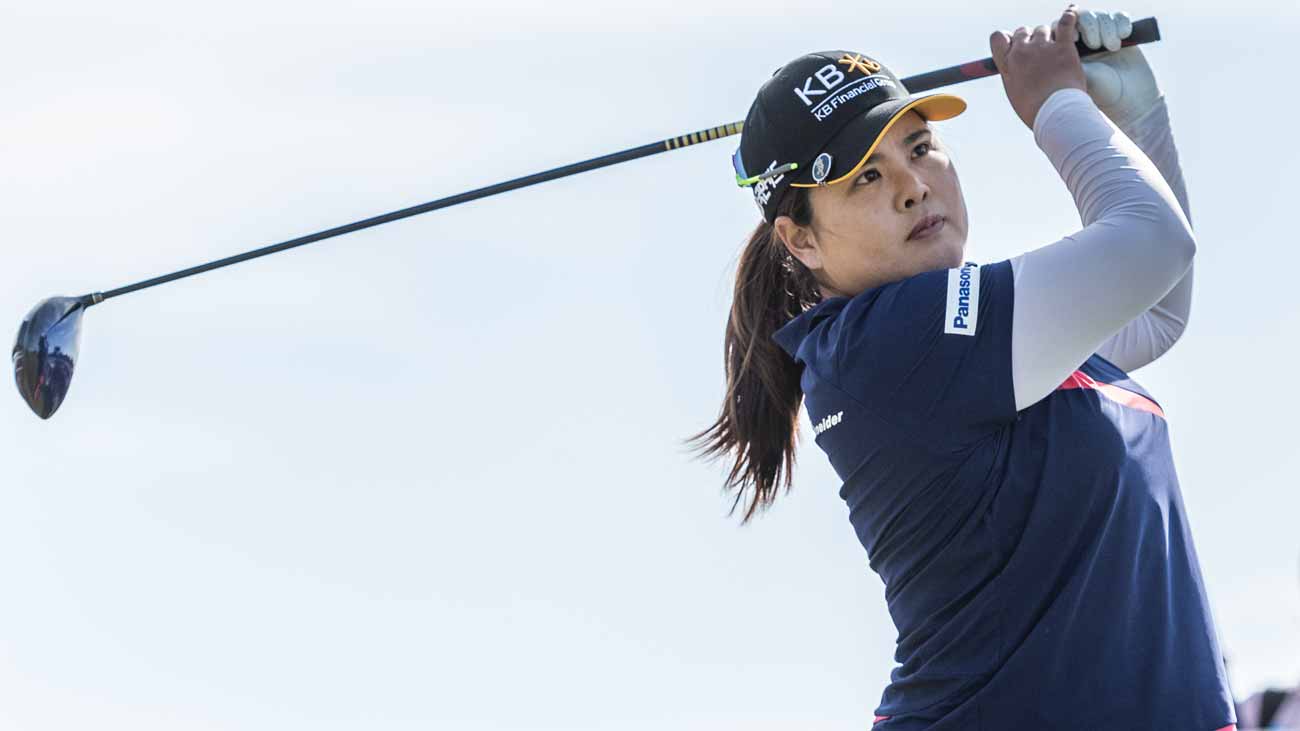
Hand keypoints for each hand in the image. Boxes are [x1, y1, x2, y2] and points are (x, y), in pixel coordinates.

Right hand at [990, 5, 1088, 129]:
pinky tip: (1072, 12)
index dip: (1009, 39)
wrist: (1056, 113)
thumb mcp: (1015, 95)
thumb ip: (1014, 77)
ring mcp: (1042, 48)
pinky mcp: (1063, 47)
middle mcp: (1022, 52)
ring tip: (1058, 49)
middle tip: (1042, 51)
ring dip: (1050, 35)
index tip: (1016, 46)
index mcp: (1007, 65)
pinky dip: (1069, 16)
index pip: (998, 37)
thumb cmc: (1036, 110)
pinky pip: (1066, 22)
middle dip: (1032, 38)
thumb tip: (1017, 73)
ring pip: (1044, 29)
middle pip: (1024, 31)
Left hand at [1051, 8, 1161, 125]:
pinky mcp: (1122, 36)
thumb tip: (1054, 39)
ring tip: (1110, 47)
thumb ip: (1063, 58)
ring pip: (1100, 16)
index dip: (1066, 25)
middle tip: (1094, 45)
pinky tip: (1122, 36)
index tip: (1075, 37)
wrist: (1128, 102)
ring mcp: (1103, 38)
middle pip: (1082, 17)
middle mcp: (1084, 43)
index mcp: (1066, 53)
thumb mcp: (1076, 76)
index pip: (1060, 27)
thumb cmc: (1098, 94)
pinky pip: (1119, 17)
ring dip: (1105, 28)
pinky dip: (1120, 23)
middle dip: (1089, 26)